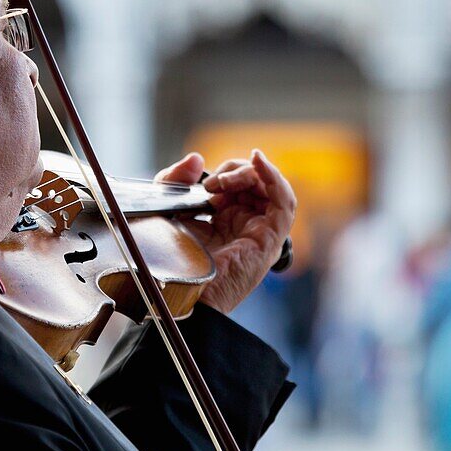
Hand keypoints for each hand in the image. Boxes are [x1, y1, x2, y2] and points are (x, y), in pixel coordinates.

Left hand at [154, 149, 295, 313]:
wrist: (177, 291)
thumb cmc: (171, 260)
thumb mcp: (166, 207)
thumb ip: (174, 180)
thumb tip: (196, 159)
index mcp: (225, 221)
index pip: (239, 185)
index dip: (225, 174)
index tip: (203, 184)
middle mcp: (246, 226)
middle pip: (257, 184)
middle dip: (236, 172)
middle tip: (212, 184)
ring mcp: (261, 233)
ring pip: (272, 190)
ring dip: (251, 174)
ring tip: (225, 182)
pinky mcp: (270, 239)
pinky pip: (284, 203)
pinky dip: (274, 178)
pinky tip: (259, 162)